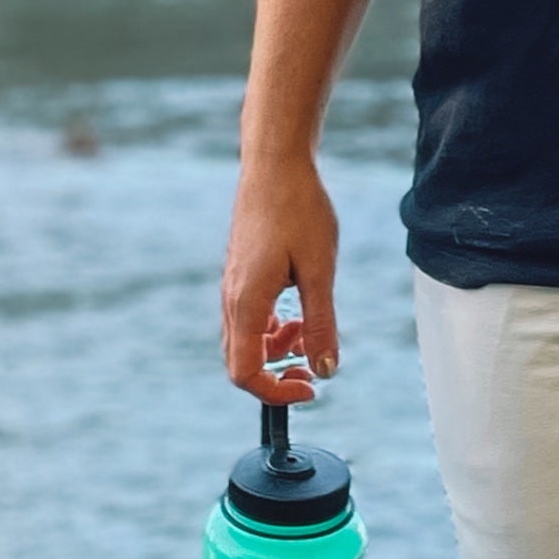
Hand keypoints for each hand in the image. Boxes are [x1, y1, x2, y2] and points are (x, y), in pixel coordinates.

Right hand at [221, 152, 339, 401]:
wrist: (275, 165)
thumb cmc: (300, 210)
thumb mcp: (320, 271)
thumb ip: (321, 324)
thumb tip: (327, 370)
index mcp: (246, 302)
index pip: (245, 373)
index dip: (276, 393)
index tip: (312, 388)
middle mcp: (231, 299)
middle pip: (240, 363)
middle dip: (276, 377)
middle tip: (314, 373)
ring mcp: (232, 287)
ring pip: (244, 342)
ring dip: (276, 352)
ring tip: (310, 334)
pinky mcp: (239, 275)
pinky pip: (247, 320)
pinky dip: (271, 330)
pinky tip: (297, 315)